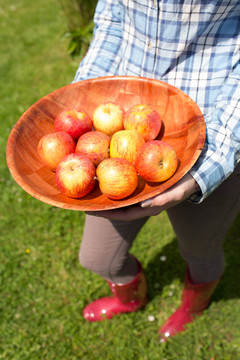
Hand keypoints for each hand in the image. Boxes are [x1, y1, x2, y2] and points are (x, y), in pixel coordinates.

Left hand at [85, 173, 199, 220]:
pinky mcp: (141, 184)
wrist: (192, 174)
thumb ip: (166, 199)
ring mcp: (140, 194)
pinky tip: (102, 173)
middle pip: (116, 206)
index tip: (89, 209)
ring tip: (87, 186)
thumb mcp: (178, 191)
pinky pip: (123, 184)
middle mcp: (141, 202)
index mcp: (147, 207)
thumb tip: (147, 205)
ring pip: (118, 196)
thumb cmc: (185, 184)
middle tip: (81, 199)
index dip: (105, 213)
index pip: (122, 214)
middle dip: (100, 204)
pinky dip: (113, 182)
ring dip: (104, 193)